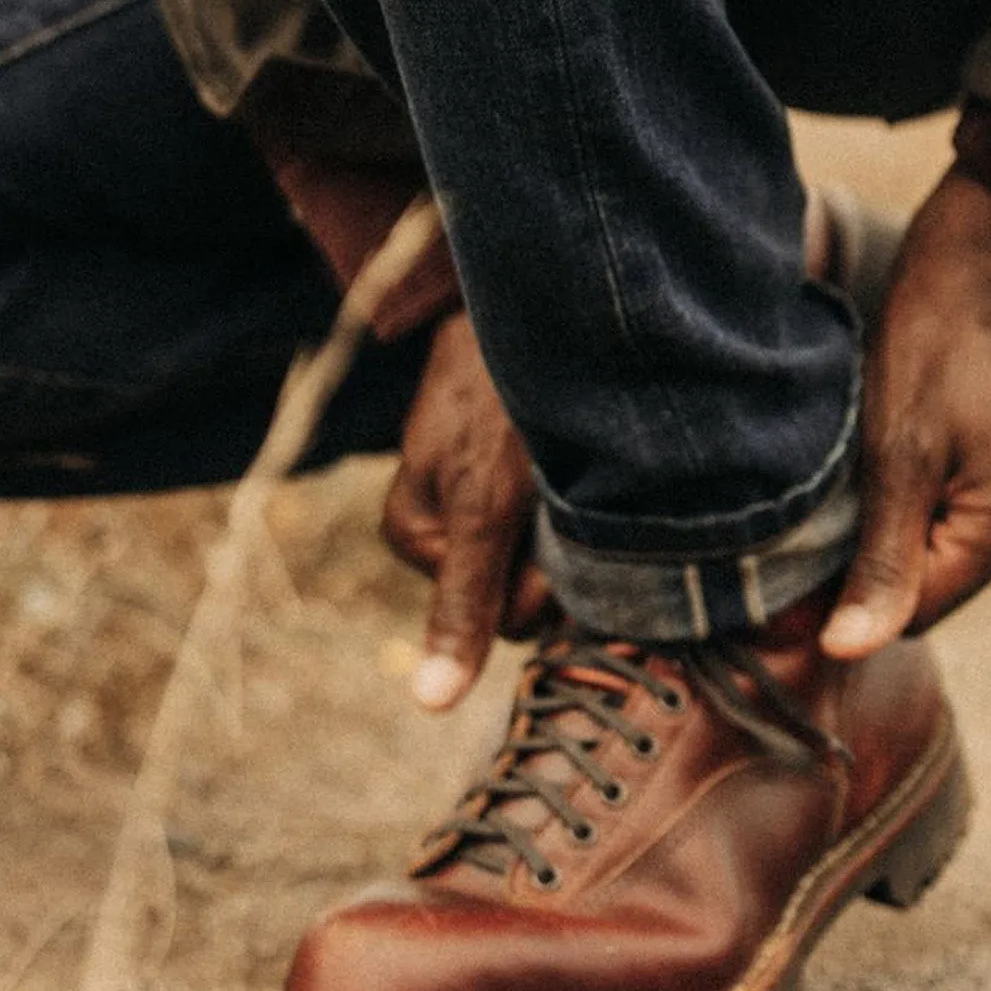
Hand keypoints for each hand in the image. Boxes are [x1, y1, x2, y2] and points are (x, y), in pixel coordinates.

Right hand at [382, 311, 552, 709]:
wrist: (531, 284)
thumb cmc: (501, 390)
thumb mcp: (487, 503)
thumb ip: (465, 600)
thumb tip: (429, 705)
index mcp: (414, 535)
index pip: (514, 620)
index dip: (551, 583)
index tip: (558, 521)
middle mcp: (445, 518)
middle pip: (530, 589)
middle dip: (562, 550)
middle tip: (572, 481)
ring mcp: (479, 486)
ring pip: (549, 549)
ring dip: (575, 515)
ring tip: (574, 452)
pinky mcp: (507, 459)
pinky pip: (554, 506)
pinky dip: (576, 486)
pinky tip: (576, 443)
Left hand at [821, 163, 990, 655]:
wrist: (973, 270)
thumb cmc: (928, 347)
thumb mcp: (893, 456)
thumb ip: (879, 561)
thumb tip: (846, 651)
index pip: (921, 610)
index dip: (852, 599)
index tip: (793, 575)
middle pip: (935, 586)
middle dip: (879, 557)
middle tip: (834, 495)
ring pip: (945, 556)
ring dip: (898, 529)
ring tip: (873, 466)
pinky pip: (961, 524)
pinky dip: (920, 507)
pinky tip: (901, 460)